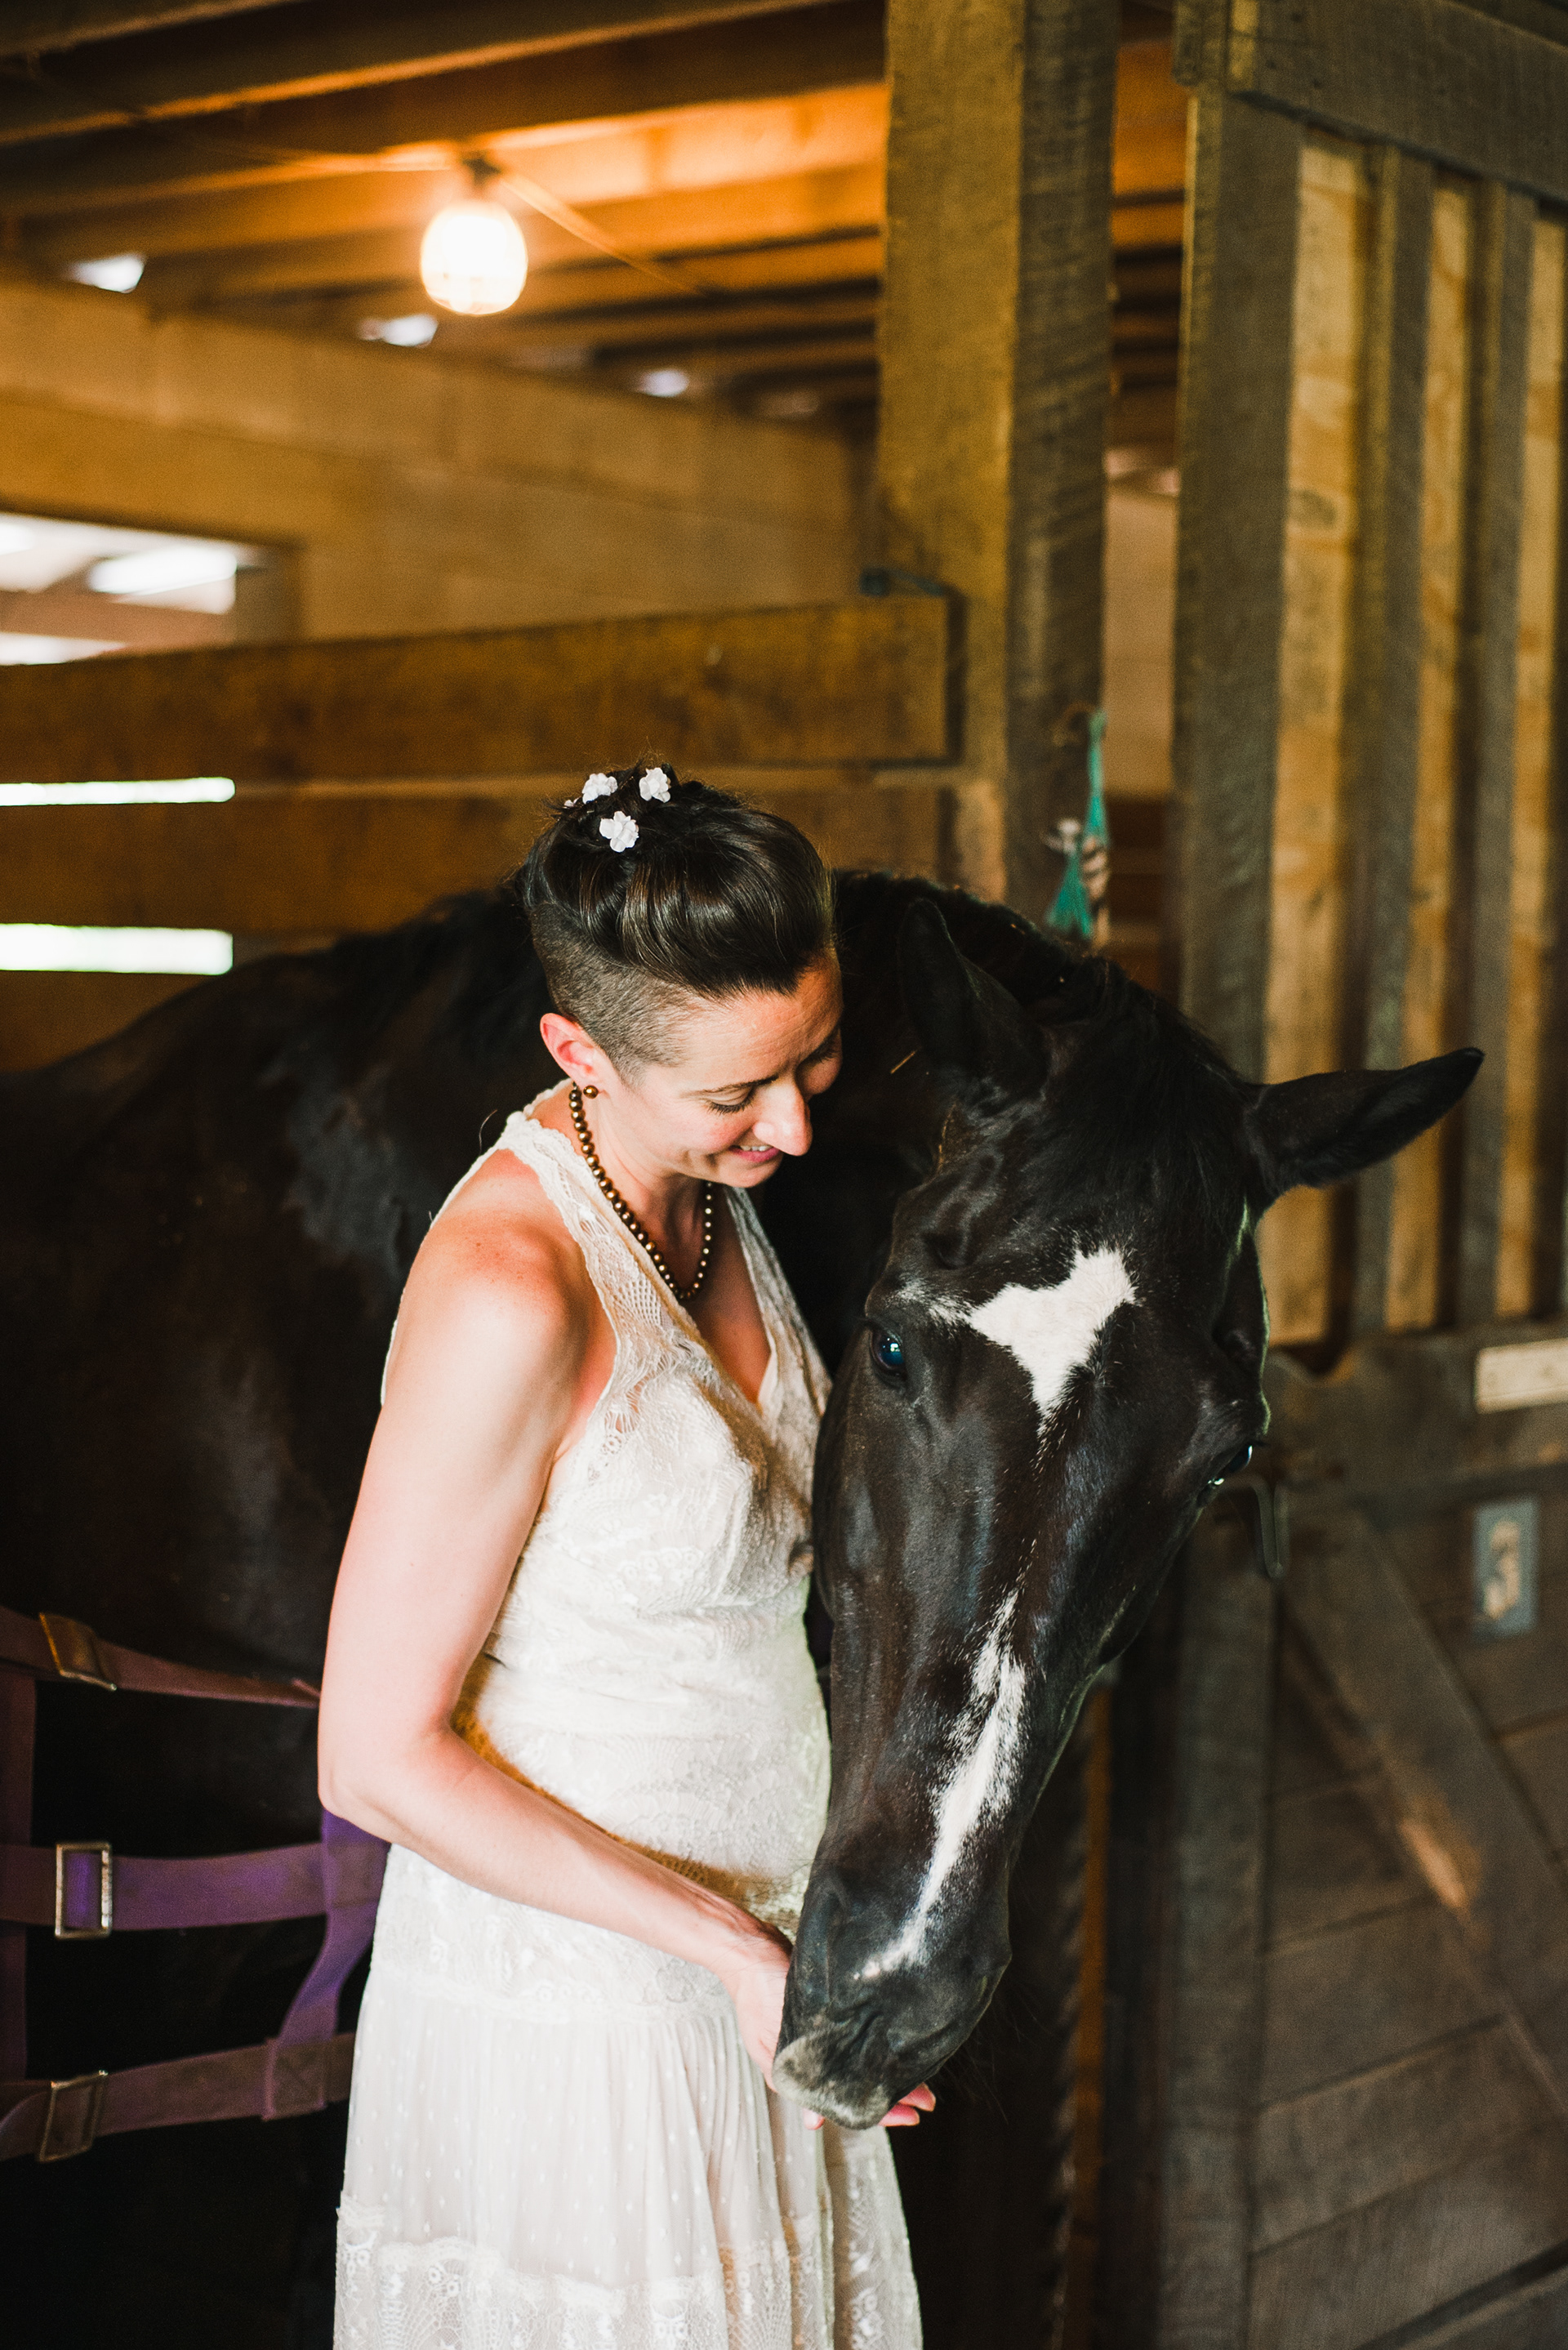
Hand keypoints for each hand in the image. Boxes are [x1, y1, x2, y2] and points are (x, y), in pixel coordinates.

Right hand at [719, 1925, 934, 2131]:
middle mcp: (816, 2060)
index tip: (914, 2115)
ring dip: (891, 2073)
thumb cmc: (761, 1992)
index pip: (850, 2101)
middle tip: (929, 2102)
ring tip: (921, 2082)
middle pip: (861, 2085)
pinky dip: (875, 2050)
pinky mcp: (827, 2019)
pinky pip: (856, 2043)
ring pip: (863, 2066)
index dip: (884, 2110)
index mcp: (803, 2073)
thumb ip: (798, 2082)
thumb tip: (814, 2125)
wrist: (750, 1951)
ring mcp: (821, 2040)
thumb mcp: (773, 2040)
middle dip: (896, 2095)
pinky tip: (894, 2048)